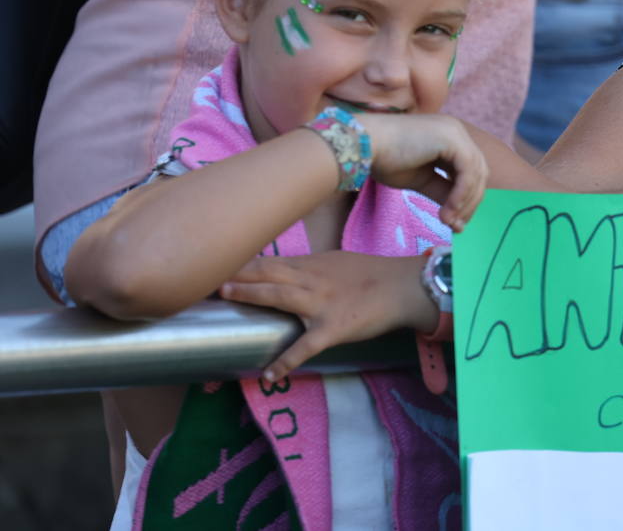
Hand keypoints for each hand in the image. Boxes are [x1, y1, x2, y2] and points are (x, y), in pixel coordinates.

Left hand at [220, 251, 435, 381]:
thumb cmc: (373, 275)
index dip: (240, 262)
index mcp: (312, 265)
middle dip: (237, 271)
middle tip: (206, 273)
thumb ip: (309, 269)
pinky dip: (287, 361)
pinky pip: (306, 346)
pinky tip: (271, 375)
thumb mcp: (338, 264)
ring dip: (252, 294)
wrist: (404, 288)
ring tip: (225, 296)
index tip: (213, 262)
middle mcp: (312, 280)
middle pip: (268, 271)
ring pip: (280, 296)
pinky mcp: (333, 328)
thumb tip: (283, 274)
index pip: (270, 261)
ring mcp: (321, 303)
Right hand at [360, 113, 488, 227]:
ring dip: (465, 202)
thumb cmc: (384, 159)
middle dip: (470, 203)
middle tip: (457, 227)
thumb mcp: (421, 179)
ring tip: (449, 223)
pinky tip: (449, 211)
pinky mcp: (452, 138)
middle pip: (478, 172)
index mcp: (449, 137)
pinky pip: (467, 172)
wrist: (363, 145)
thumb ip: (442, 191)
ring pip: (476, 173)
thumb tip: (458, 214)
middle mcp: (456, 131)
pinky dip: (461, 195)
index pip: (470, 170)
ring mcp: (455, 132)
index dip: (467, 198)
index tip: (456, 222)